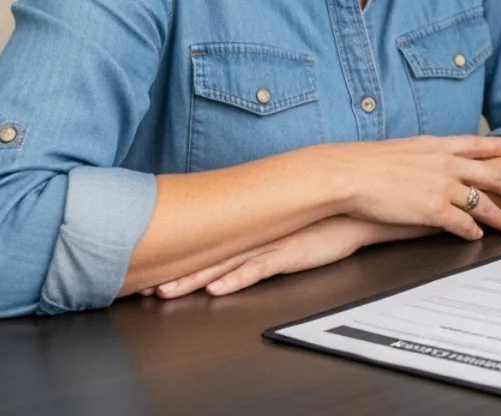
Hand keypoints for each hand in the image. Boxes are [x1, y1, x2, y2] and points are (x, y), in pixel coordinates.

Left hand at [145, 217, 416, 298]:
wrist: (358, 209)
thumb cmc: (324, 219)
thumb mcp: (286, 226)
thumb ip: (263, 230)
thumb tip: (238, 238)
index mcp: (252, 228)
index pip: (207, 243)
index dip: (177, 255)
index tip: (148, 264)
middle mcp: (256, 235)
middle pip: (207, 255)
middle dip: (174, 270)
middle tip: (142, 284)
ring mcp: (271, 244)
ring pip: (224, 264)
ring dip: (195, 279)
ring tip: (166, 291)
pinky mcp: (290, 254)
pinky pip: (258, 269)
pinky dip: (236, 278)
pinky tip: (217, 288)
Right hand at [321, 135, 500, 239]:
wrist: (351, 174)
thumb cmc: (366, 162)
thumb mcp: (400, 149)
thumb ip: (419, 155)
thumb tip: (422, 160)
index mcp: (437, 146)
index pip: (476, 143)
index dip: (498, 146)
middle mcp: (446, 164)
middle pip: (492, 176)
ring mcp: (443, 187)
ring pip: (483, 204)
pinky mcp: (434, 210)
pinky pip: (462, 223)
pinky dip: (473, 230)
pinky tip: (479, 236)